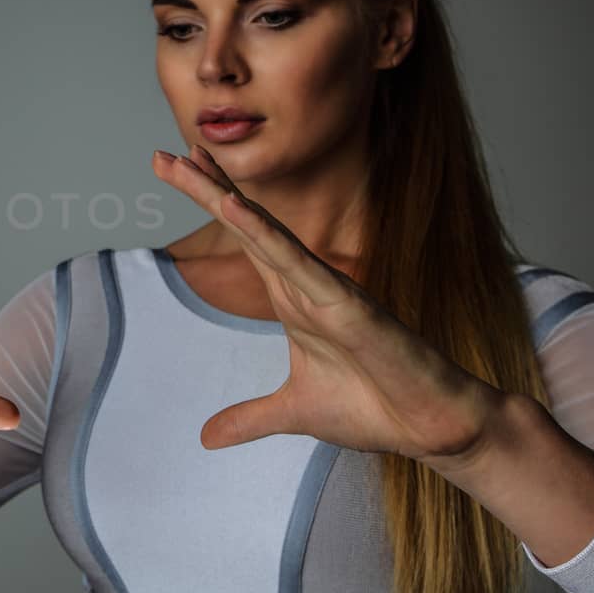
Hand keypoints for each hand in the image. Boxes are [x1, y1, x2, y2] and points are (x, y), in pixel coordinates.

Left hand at [150, 145, 499, 461]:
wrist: (433, 428)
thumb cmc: (375, 408)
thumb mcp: (293, 413)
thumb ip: (250, 419)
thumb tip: (207, 437)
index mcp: (292, 298)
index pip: (244, 239)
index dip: (213, 203)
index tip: (177, 169)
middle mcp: (305, 283)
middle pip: (246, 223)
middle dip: (205, 187)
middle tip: (161, 154)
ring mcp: (326, 289)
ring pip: (265, 232)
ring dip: (223, 197)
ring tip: (186, 162)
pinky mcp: (349, 304)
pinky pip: (300, 263)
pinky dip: (266, 235)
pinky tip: (235, 208)